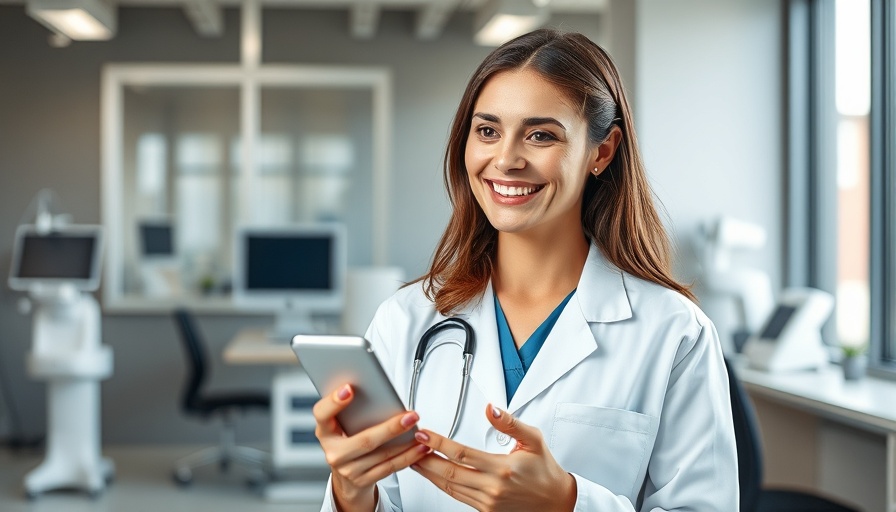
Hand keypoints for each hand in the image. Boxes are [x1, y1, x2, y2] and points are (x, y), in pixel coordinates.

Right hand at [313, 384, 430, 511]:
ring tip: (421, 431)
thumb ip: (354, 410)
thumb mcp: (343, 425)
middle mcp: (333, 452)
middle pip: (363, 440)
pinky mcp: (362, 481)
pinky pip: (389, 468)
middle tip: (411, 416)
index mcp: (325, 431)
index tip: (349, 389)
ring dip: (405, 443)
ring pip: (381, 455)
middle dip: (391, 428)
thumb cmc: (349, 440)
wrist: (347, 476)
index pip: (322, 414)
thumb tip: (379, 392)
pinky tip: (419, 448)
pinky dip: (407, 457)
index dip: (333, 402)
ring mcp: (347, 470)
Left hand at [410, 404, 576, 511]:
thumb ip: (510, 423)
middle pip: (448, 472)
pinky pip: (456, 496)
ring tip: (413, 458)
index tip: (423, 433)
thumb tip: (491, 409)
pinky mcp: (485, 511)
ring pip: (448, 487)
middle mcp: (492, 488)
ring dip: (428, 472)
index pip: (461, 454)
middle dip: (424, 458)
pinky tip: (432, 474)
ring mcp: (487, 502)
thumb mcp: (533, 440)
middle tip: (408, 445)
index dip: (438, 443)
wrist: (556, 502)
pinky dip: (440, 484)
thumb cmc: (545, 471)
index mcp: (502, 469)